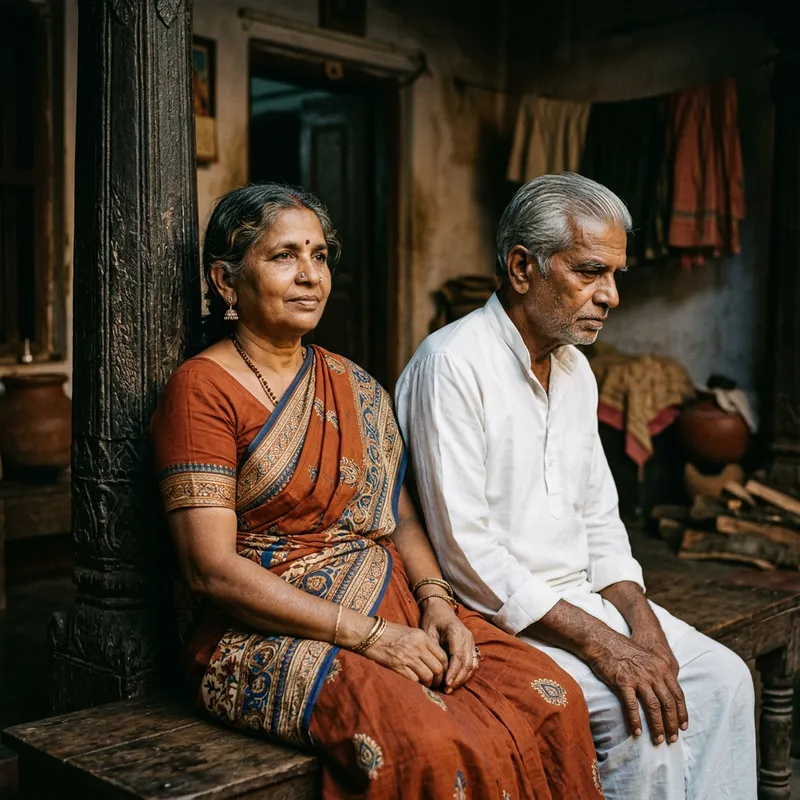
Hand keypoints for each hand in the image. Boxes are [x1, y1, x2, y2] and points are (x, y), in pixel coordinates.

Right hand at [363, 620, 448, 687]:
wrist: (369, 634)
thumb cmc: (389, 632)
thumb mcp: (410, 632)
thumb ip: (423, 644)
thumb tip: (434, 659)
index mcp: (422, 636)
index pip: (442, 656)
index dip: (445, 667)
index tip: (443, 673)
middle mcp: (417, 647)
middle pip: (438, 668)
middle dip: (439, 678)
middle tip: (436, 682)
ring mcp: (408, 657)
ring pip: (428, 676)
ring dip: (429, 683)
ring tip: (427, 684)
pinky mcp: (398, 666)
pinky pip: (414, 680)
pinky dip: (417, 684)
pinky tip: (416, 684)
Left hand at [420, 599, 478, 693]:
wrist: (439, 609)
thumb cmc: (431, 620)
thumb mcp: (428, 632)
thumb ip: (433, 650)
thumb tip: (435, 670)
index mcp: (456, 631)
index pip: (458, 656)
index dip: (453, 672)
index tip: (446, 683)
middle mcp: (467, 636)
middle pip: (467, 662)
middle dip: (458, 678)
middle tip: (447, 690)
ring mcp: (471, 640)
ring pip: (472, 664)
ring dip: (463, 678)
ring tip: (450, 688)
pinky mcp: (471, 645)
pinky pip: (473, 662)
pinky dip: (466, 673)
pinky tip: (456, 680)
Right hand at [587, 631, 687, 745]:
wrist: (601, 640)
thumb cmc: (622, 650)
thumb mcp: (646, 658)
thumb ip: (656, 672)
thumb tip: (663, 691)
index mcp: (661, 667)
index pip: (677, 694)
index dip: (682, 713)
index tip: (683, 727)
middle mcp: (653, 673)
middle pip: (668, 703)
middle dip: (672, 724)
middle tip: (673, 739)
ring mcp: (638, 677)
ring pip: (653, 706)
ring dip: (657, 726)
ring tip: (658, 740)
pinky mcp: (622, 681)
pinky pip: (632, 705)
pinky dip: (635, 720)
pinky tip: (636, 732)